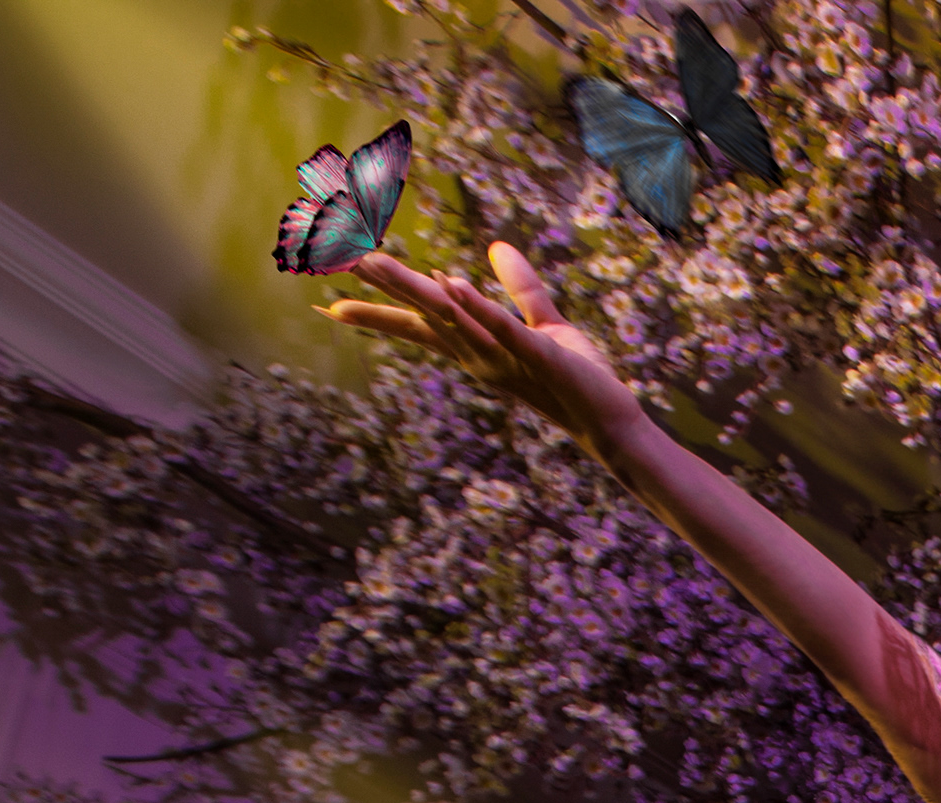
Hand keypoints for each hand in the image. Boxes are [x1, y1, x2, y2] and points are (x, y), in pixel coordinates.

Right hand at [322, 245, 648, 458]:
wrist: (610, 418)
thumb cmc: (576, 377)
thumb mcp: (542, 324)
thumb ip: (519, 287)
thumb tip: (496, 246)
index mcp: (474, 345)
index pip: (418, 324)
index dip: (377, 311)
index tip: (329, 302)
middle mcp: (479, 354)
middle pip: (421, 313)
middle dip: (380, 288)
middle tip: (334, 261)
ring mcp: (505, 356)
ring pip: (451, 318)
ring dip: (413, 289)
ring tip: (373, 260)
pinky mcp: (538, 356)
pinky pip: (502, 329)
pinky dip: (476, 308)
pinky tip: (449, 282)